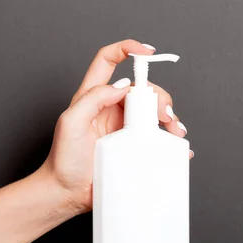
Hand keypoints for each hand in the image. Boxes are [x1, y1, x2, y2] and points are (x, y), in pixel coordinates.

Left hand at [38, 39, 190, 214]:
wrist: (68, 193)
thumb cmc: (64, 159)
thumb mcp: (70, 123)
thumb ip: (93, 98)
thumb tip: (122, 86)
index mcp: (95, 95)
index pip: (108, 61)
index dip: (127, 49)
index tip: (147, 52)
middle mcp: (113, 108)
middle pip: (142, 88)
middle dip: (159, 96)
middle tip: (164, 116)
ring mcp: (125, 127)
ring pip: (154, 111)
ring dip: (170, 117)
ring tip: (175, 132)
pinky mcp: (135, 146)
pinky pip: (158, 137)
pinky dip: (172, 138)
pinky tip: (179, 146)